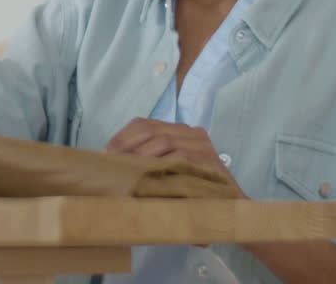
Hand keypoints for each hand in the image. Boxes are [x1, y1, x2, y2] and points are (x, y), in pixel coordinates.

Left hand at [105, 118, 244, 196]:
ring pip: (163, 141)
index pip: (144, 124)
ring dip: (140, 157)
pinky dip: (160, 167)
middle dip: (126, 146)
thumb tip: (112, 162)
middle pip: (151, 130)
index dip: (122, 136)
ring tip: (125, 172)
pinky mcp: (208, 161)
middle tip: (110, 164)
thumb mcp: (169, 172)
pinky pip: (179, 158)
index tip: (106, 152)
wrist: (230, 212)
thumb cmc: (193, 193)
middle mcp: (192, 133)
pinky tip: (147, 178)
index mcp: (179, 131)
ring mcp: (202, 145)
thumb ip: (150, 162)